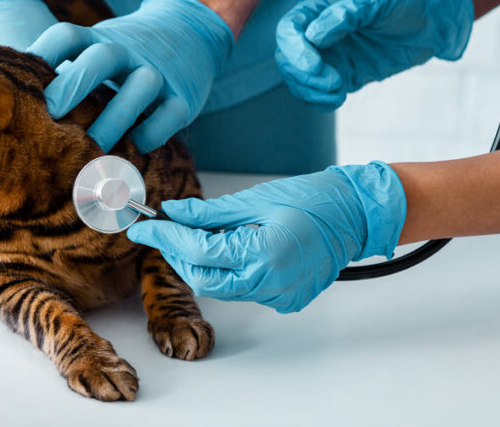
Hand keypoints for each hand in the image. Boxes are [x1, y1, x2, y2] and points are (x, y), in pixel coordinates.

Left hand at [27, 0, 232, 152]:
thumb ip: (67, 71)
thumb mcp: (98, 47)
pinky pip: (169, 115)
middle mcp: (128, 51)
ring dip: (115, 117)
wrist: (191, 31)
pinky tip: (134, 148)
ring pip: (141, 86)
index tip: (22, 79)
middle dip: (74, 84)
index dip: (42, 53)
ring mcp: (159, 72)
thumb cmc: (126, 54)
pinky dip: (152, 133)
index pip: (68, 36)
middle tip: (52, 113)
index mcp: (100, 39)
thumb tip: (19, 109)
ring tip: (93, 145)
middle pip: (101, 56)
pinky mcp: (183, 97)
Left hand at [127, 162, 405, 312]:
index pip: (196, 252)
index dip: (165, 238)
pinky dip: (229, 271)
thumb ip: (209, 213)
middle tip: (166, 231)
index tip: (143, 227)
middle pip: (202, 279)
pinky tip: (233, 248)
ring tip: (204, 235)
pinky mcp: (286, 300)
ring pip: (221, 287)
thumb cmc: (313, 199)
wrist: (355, 215)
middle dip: (178, 255)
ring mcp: (280, 295)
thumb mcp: (255, 199)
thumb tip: (173, 212)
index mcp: (263, 253)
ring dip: (203, 263)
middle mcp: (271, 282)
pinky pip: (243, 289)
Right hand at [275, 0, 473, 109]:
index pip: (289, 29)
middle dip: (302, 75)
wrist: (431, 22)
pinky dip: (321, 101)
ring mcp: (327, 57)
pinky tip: (338, 99)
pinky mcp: (339, 76)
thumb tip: (314, 34)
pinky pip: (317, 94)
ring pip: (298, 79)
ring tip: (338, 92)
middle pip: (287, 57)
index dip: (294, 49)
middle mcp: (317, 33)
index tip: (314, 66)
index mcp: (320, 9)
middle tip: (333, 82)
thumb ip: (347, 13)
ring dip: (310, 91)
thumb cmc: (405, 1)